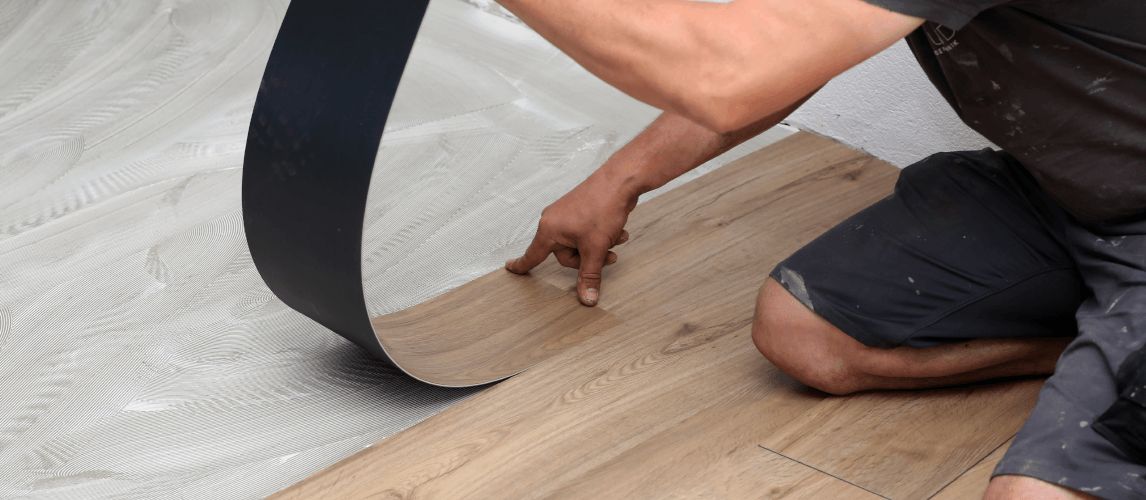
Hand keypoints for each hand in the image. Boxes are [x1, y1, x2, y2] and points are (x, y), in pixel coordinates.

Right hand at [505, 172, 636, 305]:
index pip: (532, 255)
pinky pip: (586, 232)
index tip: (510, 268)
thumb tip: (587, 299)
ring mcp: (566, 214)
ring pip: (579, 244)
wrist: (620, 180)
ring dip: (599, 246)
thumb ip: (590, 275)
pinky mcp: (579, 210)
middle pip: (565, 254)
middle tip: (608, 255)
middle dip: (588, 257)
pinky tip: (618, 231)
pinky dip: (601, 235)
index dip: (521, 265)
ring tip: (616, 239)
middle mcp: (553, 220)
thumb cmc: (602, 207)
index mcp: (549, 229)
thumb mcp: (596, 248)